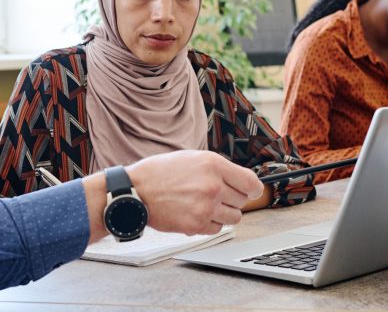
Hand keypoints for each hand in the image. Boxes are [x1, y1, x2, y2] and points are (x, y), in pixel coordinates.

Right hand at [126, 151, 262, 234]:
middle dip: (232, 200)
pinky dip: (209, 224)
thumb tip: (240, 181)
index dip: (253, 189)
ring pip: (234, 218)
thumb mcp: (192, 158)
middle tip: (215, 196)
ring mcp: (206, 207)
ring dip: (223, 214)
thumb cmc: (160, 173)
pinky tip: (195, 214)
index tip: (250, 192)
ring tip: (206, 206)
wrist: (135, 190)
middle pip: (243, 201)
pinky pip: (217, 229)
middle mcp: (213, 185)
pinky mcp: (196, 225)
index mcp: (213, 165)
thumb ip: (217, 169)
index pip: (251, 182)